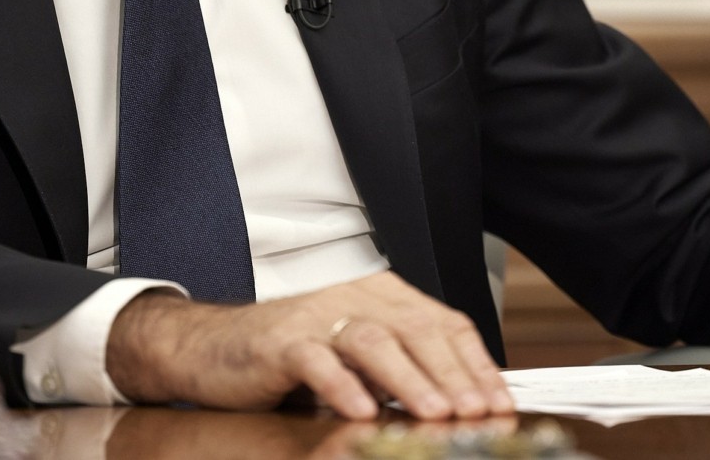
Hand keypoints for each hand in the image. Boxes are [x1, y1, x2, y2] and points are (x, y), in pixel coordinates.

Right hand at [104, 271, 515, 420]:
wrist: (211, 345)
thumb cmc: (289, 353)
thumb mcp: (355, 355)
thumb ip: (401, 367)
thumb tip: (460, 400)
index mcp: (381, 297)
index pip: (442, 323)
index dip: (475, 361)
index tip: (498, 399)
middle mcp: (353, 298)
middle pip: (415, 329)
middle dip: (452, 373)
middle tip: (476, 410)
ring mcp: (316, 317)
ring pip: (373, 339)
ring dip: (408, 378)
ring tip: (434, 411)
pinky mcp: (280, 341)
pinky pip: (317, 360)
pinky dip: (342, 385)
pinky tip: (362, 408)